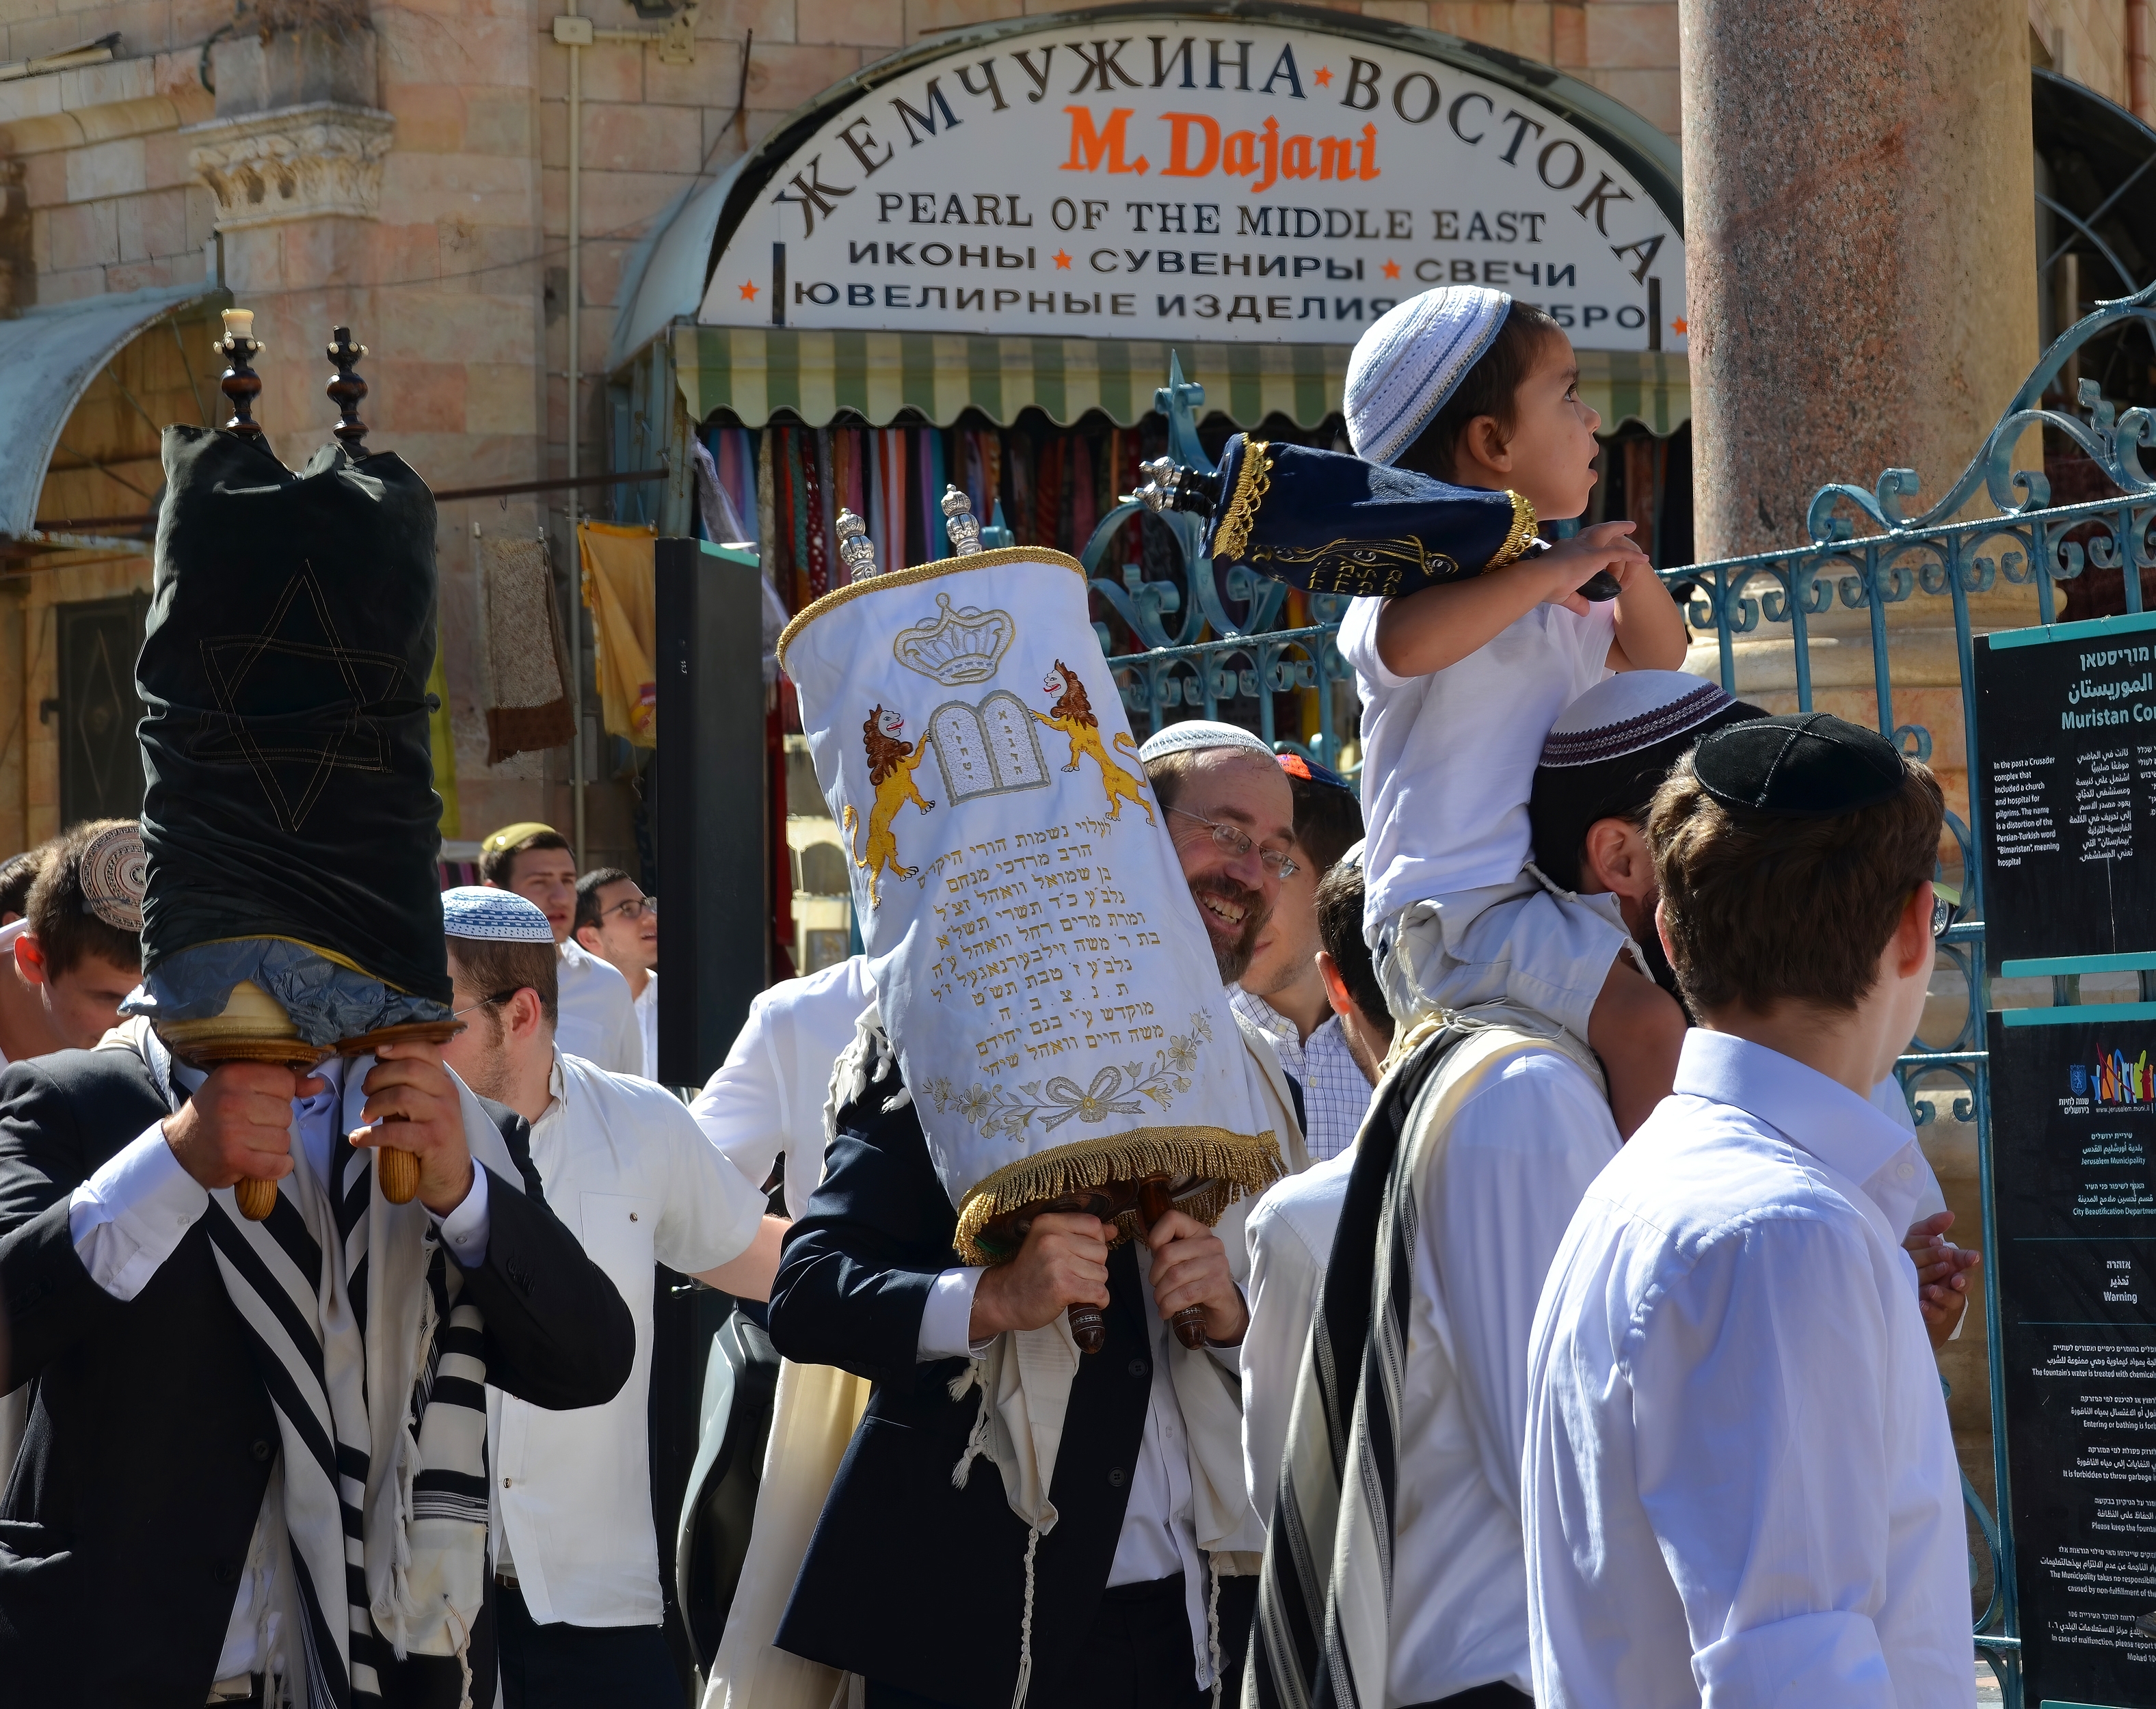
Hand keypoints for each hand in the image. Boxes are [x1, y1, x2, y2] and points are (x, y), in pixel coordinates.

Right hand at [164, 1061, 324, 1191]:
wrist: (179, 1150)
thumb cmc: (214, 1115)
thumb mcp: (240, 1087)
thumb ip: (281, 1083)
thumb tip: (318, 1084)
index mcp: (234, 1075)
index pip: (285, 1082)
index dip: (279, 1096)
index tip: (259, 1103)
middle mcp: (232, 1100)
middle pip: (286, 1114)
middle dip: (274, 1124)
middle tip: (248, 1127)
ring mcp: (232, 1130)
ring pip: (284, 1140)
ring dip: (272, 1148)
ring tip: (248, 1144)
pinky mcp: (234, 1158)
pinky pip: (278, 1164)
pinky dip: (276, 1167)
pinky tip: (259, 1162)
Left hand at [350, 1041, 473, 1216]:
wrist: (450, 1178)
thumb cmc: (430, 1138)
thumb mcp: (425, 1106)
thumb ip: (409, 1086)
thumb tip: (379, 1062)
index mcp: (444, 1082)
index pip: (426, 1051)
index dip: (400, 1046)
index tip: (377, 1051)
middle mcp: (447, 1094)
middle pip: (409, 1070)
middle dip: (378, 1077)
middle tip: (366, 1093)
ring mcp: (442, 1117)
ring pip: (401, 1096)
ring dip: (373, 1105)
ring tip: (366, 1117)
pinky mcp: (433, 1140)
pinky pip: (395, 1131)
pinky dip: (370, 1135)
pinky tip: (360, 1139)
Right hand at [969, 1212, 1108, 1338]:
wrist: (1005, 1298)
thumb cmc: (1030, 1272)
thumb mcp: (1050, 1243)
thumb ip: (1082, 1234)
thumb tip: (1113, 1230)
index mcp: (1049, 1222)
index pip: (1094, 1225)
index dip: (1095, 1243)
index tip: (1081, 1255)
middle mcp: (1053, 1238)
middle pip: (1101, 1251)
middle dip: (1094, 1267)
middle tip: (1073, 1274)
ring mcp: (1058, 1262)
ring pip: (1102, 1273)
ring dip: (1093, 1285)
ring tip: (1073, 1287)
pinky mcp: (1063, 1286)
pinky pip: (1099, 1292)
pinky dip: (1099, 1301)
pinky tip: (1084, 1301)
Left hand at [1146, 1209, 1247, 1346]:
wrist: (1224, 1308)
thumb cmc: (1197, 1282)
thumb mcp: (1182, 1260)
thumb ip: (1166, 1250)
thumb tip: (1146, 1242)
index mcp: (1199, 1232)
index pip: (1172, 1219)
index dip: (1155, 1237)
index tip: (1155, 1256)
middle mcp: (1210, 1243)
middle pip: (1167, 1253)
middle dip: (1155, 1276)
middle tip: (1158, 1288)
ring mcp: (1217, 1264)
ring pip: (1174, 1276)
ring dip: (1161, 1294)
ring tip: (1162, 1302)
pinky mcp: (1218, 1286)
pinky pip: (1184, 1294)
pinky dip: (1170, 1305)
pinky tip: (1167, 1311)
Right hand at [1535, 520, 1650, 615]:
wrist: (1538, 580)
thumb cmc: (1543, 587)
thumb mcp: (1561, 594)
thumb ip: (1575, 601)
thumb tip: (1585, 610)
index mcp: (1563, 551)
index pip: (1579, 545)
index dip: (1587, 547)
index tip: (1594, 552)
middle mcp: (1574, 544)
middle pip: (1593, 531)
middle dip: (1606, 528)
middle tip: (1619, 527)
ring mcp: (1585, 548)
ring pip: (1607, 533)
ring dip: (1620, 529)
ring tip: (1632, 527)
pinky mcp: (1595, 555)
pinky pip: (1619, 552)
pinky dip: (1632, 555)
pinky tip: (1643, 558)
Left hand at [1903, 1210, 1980, 1350]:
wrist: (1890, 1285)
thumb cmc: (1908, 1260)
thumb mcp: (1915, 1240)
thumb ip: (1932, 1227)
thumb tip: (1950, 1215)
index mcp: (1949, 1263)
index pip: (1965, 1261)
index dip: (1969, 1259)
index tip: (1971, 1257)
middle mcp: (1949, 1282)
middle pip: (1963, 1282)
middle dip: (1960, 1279)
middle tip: (1952, 1275)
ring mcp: (1942, 1300)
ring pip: (1952, 1301)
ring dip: (1944, 1295)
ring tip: (1931, 1290)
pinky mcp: (1932, 1315)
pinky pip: (1936, 1316)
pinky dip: (1931, 1311)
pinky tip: (1921, 1305)